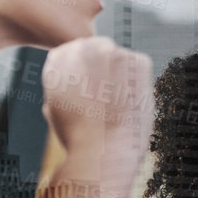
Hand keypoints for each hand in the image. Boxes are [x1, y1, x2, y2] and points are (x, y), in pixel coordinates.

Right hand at [39, 36, 152, 157]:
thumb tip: (65, 92)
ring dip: (122, 78)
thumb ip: (61, 90)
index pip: (75, 54)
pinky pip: (140, 67)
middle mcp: (83, 47)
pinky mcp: (139, 60)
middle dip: (104, 72)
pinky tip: (131, 102)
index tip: (90, 95)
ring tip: (118, 106)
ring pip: (121, 60)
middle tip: (106, 101)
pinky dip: (139, 83)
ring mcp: (113, 51)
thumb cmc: (79, 138)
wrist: (102, 150)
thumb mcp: (57, 110)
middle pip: (99, 52)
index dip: (85, 76)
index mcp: (58, 58)